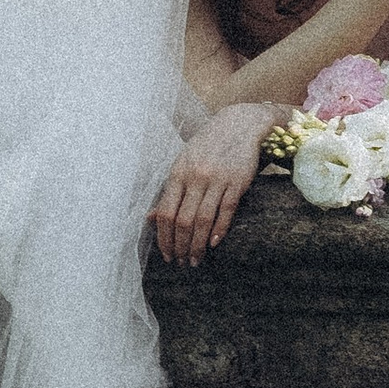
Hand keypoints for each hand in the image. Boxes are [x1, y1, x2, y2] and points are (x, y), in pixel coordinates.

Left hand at [150, 102, 278, 265]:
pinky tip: (213, 244)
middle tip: (181, 263)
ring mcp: (217, 180)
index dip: (163, 238)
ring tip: (196, 260)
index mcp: (178, 174)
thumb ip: (169, 192)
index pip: (165, 213)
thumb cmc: (207, 147)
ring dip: (198, 245)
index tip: (166, 254)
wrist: (239, 124)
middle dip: (180, 247)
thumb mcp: (182, 164)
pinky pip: (226, 211)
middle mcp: (195, 177)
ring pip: (203, 220)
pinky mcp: (237, 183)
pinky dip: (219, 230)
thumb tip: (149, 219)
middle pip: (183, 221)